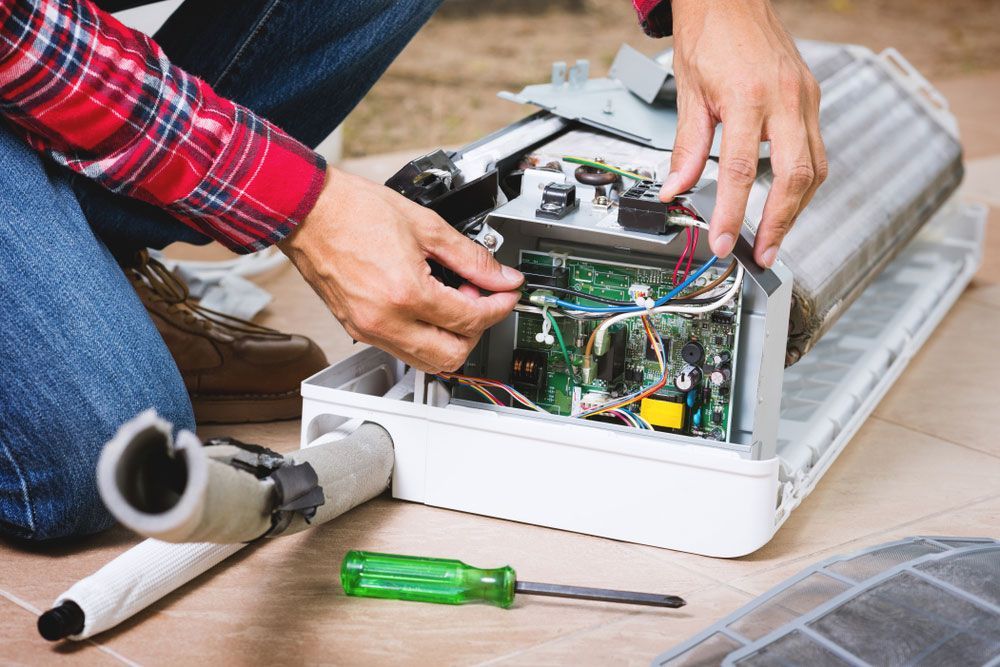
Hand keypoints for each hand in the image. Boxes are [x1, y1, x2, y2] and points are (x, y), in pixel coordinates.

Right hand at [279, 168, 522, 372]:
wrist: (308, 212)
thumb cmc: (354, 211)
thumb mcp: (426, 226)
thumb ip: (471, 257)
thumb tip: (501, 276)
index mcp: (405, 293)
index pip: (470, 319)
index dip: (498, 306)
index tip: (507, 294)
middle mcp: (385, 320)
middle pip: (452, 356)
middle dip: (477, 330)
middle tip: (480, 299)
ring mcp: (369, 330)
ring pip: (427, 362)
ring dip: (451, 338)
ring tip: (452, 301)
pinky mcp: (357, 329)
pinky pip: (402, 351)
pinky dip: (425, 337)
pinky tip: (429, 306)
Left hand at [659, 0, 827, 267]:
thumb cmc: (710, 34)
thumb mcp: (688, 92)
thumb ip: (687, 147)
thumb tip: (676, 189)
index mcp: (748, 97)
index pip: (740, 170)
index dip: (733, 213)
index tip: (725, 241)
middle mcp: (784, 98)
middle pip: (795, 176)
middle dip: (781, 222)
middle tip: (764, 253)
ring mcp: (804, 97)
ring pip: (815, 167)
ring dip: (796, 207)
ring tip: (774, 234)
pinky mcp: (811, 96)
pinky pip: (816, 148)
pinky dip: (802, 180)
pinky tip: (786, 196)